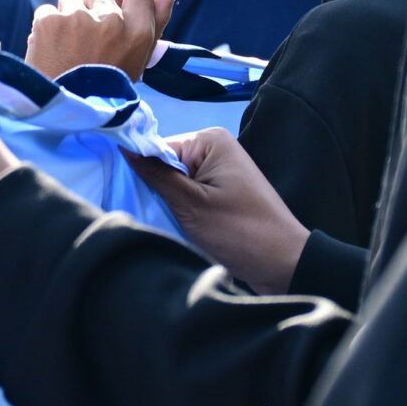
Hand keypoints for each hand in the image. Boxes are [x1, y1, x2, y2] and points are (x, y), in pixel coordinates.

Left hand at [26, 0, 182, 80]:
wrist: (65, 113)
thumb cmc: (108, 82)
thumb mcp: (140, 55)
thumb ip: (159, 15)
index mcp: (139, 30)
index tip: (115, 9)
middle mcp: (111, 21)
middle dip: (91, 9)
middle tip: (88, 44)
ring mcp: (77, 18)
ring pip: (70, 0)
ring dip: (67, 19)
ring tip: (69, 51)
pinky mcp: (48, 21)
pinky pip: (46, 10)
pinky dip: (45, 28)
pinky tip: (51, 51)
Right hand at [134, 126, 309, 290]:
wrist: (283, 264)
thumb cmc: (239, 231)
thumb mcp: (190, 204)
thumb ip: (155, 174)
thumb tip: (123, 146)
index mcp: (210, 141)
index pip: (156, 147)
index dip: (140, 171)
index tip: (128, 195)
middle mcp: (215, 150)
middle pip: (164, 164)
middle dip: (154, 189)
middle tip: (146, 214)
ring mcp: (219, 172)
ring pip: (173, 183)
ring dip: (166, 203)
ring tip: (163, 222)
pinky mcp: (220, 194)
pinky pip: (187, 196)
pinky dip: (178, 211)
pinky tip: (174, 226)